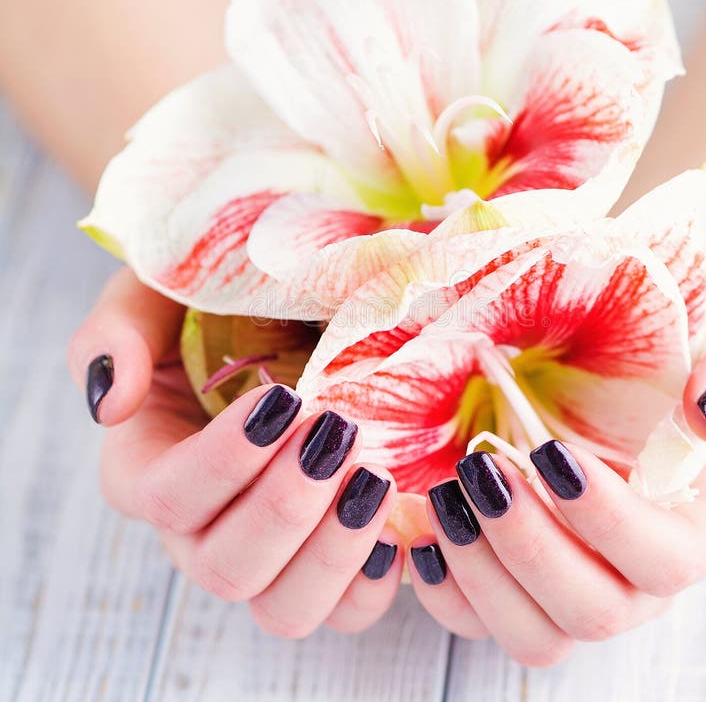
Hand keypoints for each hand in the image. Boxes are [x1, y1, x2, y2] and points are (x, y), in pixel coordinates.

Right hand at [68, 268, 402, 636]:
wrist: (285, 320)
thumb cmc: (217, 304)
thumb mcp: (161, 293)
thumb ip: (117, 333)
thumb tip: (111, 404)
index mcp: (148, 466)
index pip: (165, 496)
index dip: (224, 459)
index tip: (284, 398)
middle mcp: (201, 527)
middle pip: (226, 568)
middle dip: (286, 506)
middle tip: (337, 432)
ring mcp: (266, 550)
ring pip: (283, 608)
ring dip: (332, 552)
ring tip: (374, 480)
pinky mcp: (324, 558)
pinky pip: (344, 611)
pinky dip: (371, 585)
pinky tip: (395, 527)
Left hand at [408, 291, 705, 664]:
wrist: (600, 361)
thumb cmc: (663, 352)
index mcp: (698, 526)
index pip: (667, 560)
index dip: (608, 521)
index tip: (551, 454)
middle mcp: (637, 574)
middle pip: (594, 611)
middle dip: (530, 547)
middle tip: (481, 473)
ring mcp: (573, 586)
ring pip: (536, 635)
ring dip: (482, 574)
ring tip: (446, 500)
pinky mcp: (515, 586)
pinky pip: (477, 622)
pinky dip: (443, 590)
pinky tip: (419, 534)